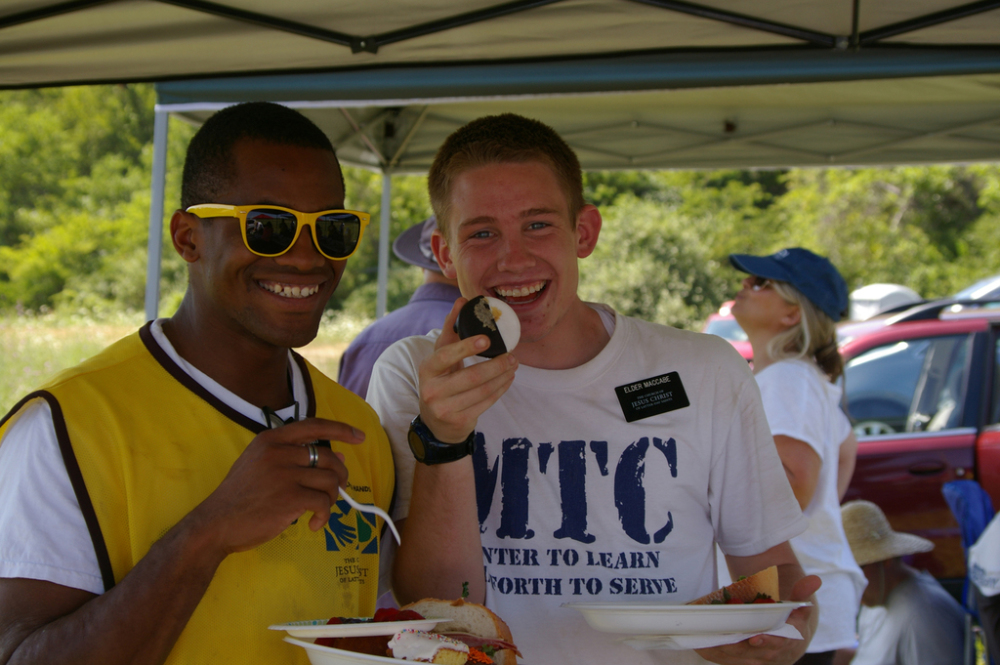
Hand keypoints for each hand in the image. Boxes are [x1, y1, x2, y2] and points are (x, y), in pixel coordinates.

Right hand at [189, 418, 364, 555]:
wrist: (216, 523)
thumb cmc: (240, 497)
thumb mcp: (260, 465)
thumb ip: (293, 456)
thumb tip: (337, 455)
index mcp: (271, 440)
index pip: (314, 425)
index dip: (341, 429)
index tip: (359, 436)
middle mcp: (279, 452)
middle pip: (327, 456)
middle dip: (339, 475)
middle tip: (336, 490)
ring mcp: (285, 474)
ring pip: (330, 480)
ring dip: (333, 497)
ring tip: (321, 509)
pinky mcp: (290, 498)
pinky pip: (324, 502)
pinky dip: (324, 515)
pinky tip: (313, 524)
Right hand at [417, 298, 517, 442]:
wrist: (436, 422)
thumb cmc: (441, 380)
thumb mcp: (440, 357)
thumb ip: (450, 329)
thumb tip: (462, 300)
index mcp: (427, 369)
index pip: (446, 356)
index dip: (466, 347)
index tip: (487, 339)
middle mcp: (432, 390)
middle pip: (471, 376)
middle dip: (497, 365)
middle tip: (512, 356)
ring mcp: (445, 408)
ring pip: (483, 390)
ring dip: (503, 376)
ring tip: (513, 365)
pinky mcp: (460, 421)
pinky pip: (487, 402)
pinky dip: (501, 389)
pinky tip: (508, 379)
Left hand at [695, 574, 820, 664]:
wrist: (791, 641)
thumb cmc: (792, 621)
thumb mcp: (799, 607)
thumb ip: (802, 593)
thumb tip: (815, 579)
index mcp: (789, 642)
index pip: (780, 644)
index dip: (768, 642)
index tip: (755, 638)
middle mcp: (773, 656)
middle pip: (754, 654)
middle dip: (737, 647)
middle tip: (722, 638)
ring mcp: (758, 661)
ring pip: (739, 659)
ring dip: (722, 652)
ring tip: (705, 642)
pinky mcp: (745, 662)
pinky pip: (728, 661)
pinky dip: (715, 655)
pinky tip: (700, 647)